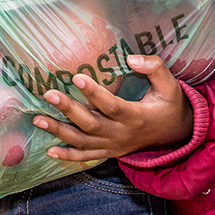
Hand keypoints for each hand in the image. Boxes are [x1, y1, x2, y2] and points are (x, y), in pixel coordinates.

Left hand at [32, 55, 194, 161]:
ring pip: (83, 141)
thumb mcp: (171, 86)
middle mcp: (122, 134)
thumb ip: (155, 68)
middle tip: (49, 94)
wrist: (176, 135)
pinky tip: (49, 150)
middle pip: (91, 124)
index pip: (112, 106)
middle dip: (68, 109)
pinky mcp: (109, 152)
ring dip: (59, 131)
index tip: (77, 77)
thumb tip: (131, 57)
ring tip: (38, 119)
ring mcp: (114, 146)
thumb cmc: (170, 105)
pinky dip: (67, 155)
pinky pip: (86, 156)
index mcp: (137, 117)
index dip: (95, 93)